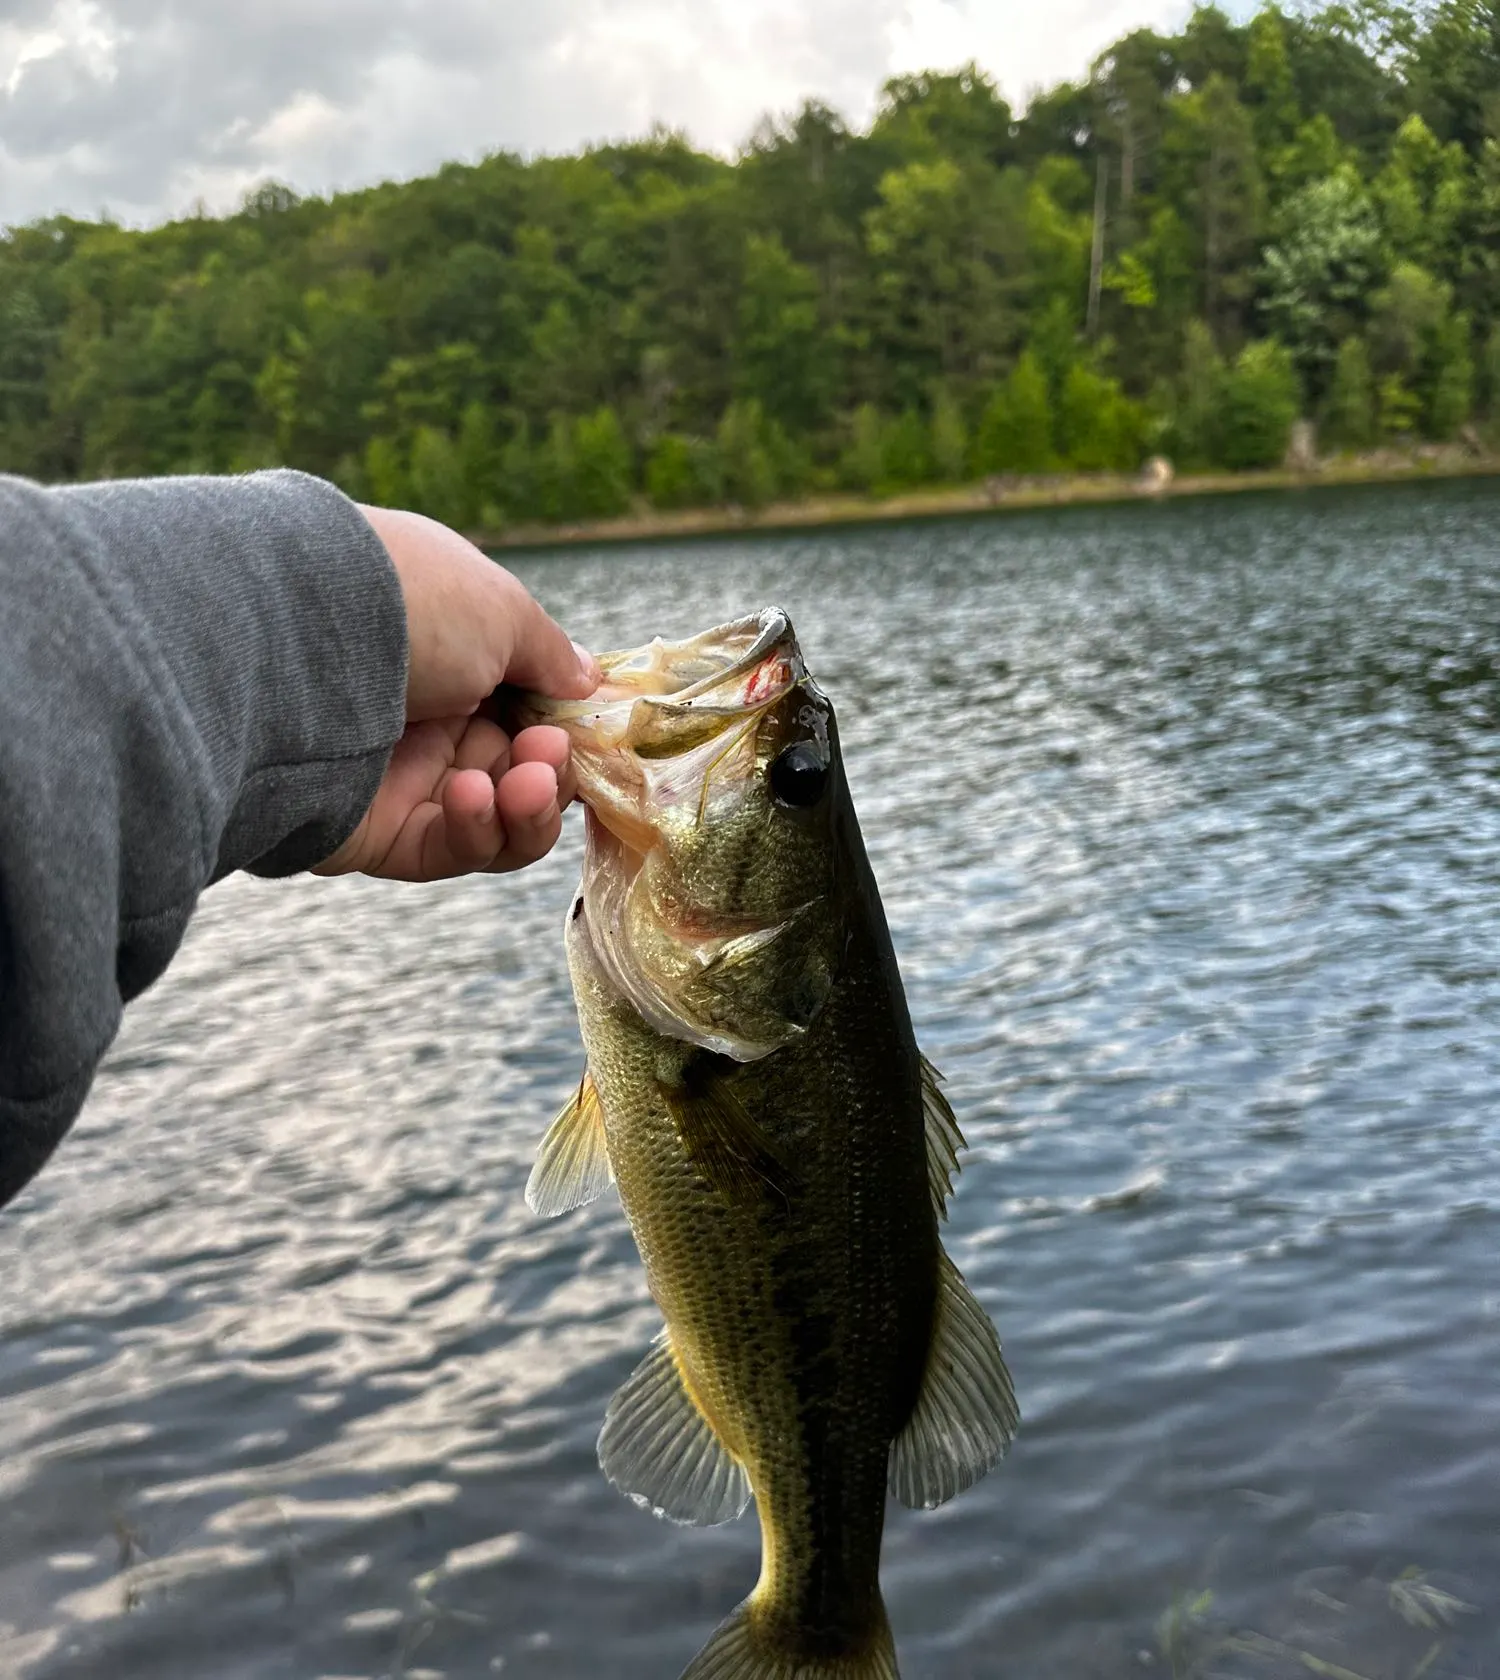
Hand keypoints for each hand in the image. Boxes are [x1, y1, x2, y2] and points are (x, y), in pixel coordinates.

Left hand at [315, 507, 598, 880]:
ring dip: (526, 807)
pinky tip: (471, 794)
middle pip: (520, 770)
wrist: (295, 639)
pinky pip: (449, 848)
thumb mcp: (501, 611)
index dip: (565, 727)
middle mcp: (428, 712)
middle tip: (549, 755)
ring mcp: (401, 774)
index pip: (528, 707)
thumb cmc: (410, 603)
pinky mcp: (376, 831)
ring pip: (497, 821)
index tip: (587, 730)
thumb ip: (552, 656)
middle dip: (550, 770)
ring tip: (524, 782)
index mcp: (456, 651)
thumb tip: (588, 682)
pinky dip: (477, 829)